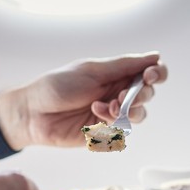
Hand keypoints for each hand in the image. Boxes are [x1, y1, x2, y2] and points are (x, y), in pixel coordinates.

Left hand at [0, 52, 167, 149]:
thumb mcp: (91, 70)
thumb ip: (124, 66)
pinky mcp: (103, 133)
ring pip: (139, 115)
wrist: (33, 113)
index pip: (149, 72)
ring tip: (107, 107)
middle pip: (147, 95)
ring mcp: (111, 114)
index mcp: (116, 74)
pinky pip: (121, 131)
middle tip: (122, 95)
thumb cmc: (57, 86)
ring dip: (128, 110)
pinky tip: (95, 115)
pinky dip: (112, 123)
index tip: (151, 75)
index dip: (157, 74)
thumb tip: (155, 56)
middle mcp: (117, 93)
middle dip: (141, 94)